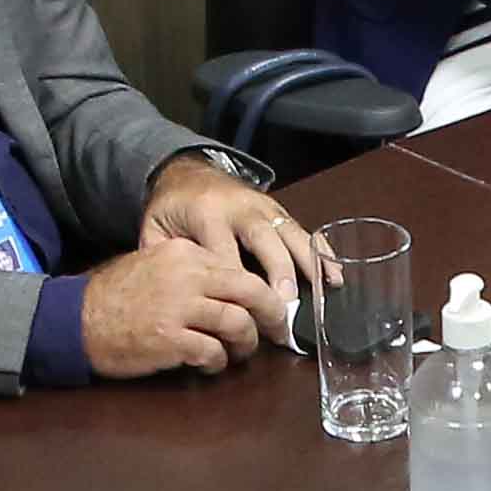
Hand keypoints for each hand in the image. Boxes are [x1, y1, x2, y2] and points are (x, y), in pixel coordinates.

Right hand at [74, 238, 271, 377]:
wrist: (74, 320)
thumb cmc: (113, 297)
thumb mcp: (153, 266)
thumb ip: (191, 272)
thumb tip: (230, 292)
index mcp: (183, 253)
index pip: (237, 267)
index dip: (259, 290)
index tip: (267, 305)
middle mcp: (186, 275)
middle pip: (250, 291)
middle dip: (271, 314)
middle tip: (278, 330)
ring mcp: (179, 308)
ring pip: (237, 323)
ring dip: (246, 343)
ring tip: (239, 353)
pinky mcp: (172, 340)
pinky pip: (213, 352)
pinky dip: (218, 362)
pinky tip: (208, 364)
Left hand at [138, 154, 315, 326]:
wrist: (187, 172)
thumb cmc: (172, 210)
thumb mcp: (155, 231)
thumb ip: (165, 260)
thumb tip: (181, 298)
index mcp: (206, 214)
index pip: (224, 255)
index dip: (235, 286)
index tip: (243, 318)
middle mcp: (239, 208)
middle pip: (263, 242)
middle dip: (277, 275)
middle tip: (286, 309)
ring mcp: (263, 206)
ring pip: (289, 234)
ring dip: (308, 266)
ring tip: (322, 294)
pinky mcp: (278, 209)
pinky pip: (303, 230)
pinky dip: (321, 252)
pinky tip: (334, 276)